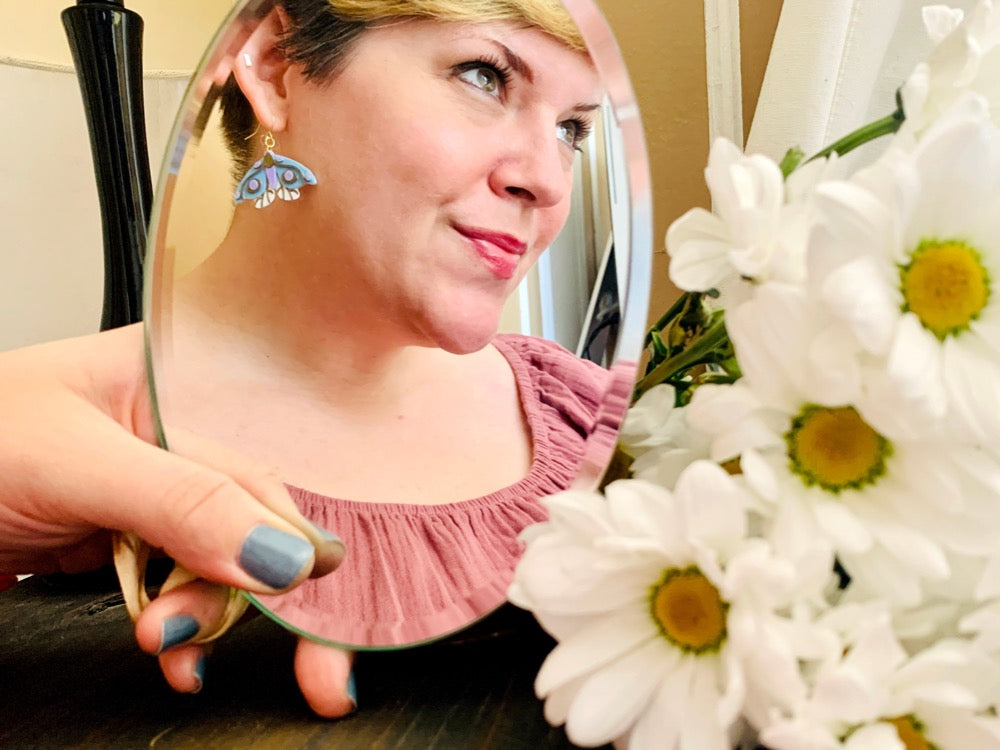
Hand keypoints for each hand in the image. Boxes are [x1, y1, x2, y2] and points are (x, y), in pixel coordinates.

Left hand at [0, 324, 347, 709]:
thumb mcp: (72, 460)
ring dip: (210, 614)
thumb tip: (280, 552)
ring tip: (166, 641)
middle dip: (272, 591)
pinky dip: (184, 627)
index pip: (261, 457)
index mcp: (177, 377)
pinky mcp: (130, 541)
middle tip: (316, 670)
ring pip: (226, 562)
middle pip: (258, 518)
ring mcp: (154, 491)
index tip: (320, 597)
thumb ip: (182, 501)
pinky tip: (173, 648)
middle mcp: (177, 432)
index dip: (296, 531)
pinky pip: (184, 587)